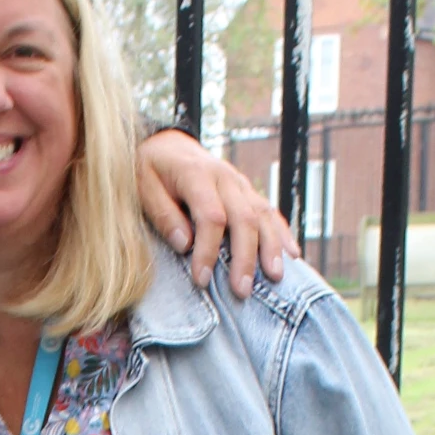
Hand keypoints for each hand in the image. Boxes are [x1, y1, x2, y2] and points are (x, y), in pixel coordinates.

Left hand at [137, 129, 299, 297]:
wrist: (166, 144)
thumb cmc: (150, 169)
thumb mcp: (143, 186)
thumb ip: (162, 213)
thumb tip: (183, 243)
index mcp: (196, 174)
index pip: (211, 217)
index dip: (208, 250)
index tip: (202, 279)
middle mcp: (224, 177)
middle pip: (243, 219)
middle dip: (245, 257)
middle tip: (242, 290)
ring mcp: (240, 183)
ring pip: (263, 215)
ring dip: (271, 247)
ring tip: (275, 276)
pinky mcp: (247, 191)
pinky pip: (270, 211)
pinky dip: (282, 233)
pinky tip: (292, 255)